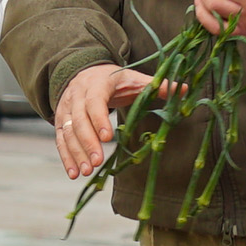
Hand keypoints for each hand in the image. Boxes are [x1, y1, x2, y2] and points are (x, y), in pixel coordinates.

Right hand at [53, 63, 160, 179]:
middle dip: (88, 142)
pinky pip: (61, 140)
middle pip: (79, 120)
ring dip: (76, 153)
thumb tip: (184, 89)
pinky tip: (74, 174)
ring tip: (86, 172)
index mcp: (96, 83)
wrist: (85, 72)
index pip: (95, 101)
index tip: (109, 138)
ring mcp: (66, 109)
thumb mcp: (134, 79)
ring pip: (68, 132)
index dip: (100, 119)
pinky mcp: (62, 121)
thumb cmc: (114, 80)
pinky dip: (66, 157)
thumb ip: (157, 86)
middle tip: (97, 162)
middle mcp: (77, 96)